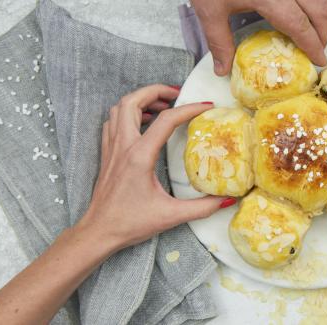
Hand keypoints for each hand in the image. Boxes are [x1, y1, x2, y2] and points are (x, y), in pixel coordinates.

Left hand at [75, 84, 234, 250]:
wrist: (98, 232)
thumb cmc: (130, 223)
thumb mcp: (171, 216)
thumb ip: (202, 207)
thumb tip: (228, 200)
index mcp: (140, 156)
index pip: (166, 120)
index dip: (189, 108)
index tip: (207, 106)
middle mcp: (123, 146)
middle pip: (132, 100)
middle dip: (156, 91)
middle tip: (177, 95)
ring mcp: (112, 148)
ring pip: (119, 108)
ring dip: (140, 99)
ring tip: (162, 105)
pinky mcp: (107, 154)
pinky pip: (113, 122)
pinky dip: (128, 113)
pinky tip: (142, 123)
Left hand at [191, 0, 326, 75]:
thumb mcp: (210, 10)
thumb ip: (219, 41)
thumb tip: (223, 70)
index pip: (300, 26)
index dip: (313, 45)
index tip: (319, 59)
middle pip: (318, 9)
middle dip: (323, 30)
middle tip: (319, 47)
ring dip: (321, 12)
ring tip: (314, 28)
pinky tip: (305, 7)